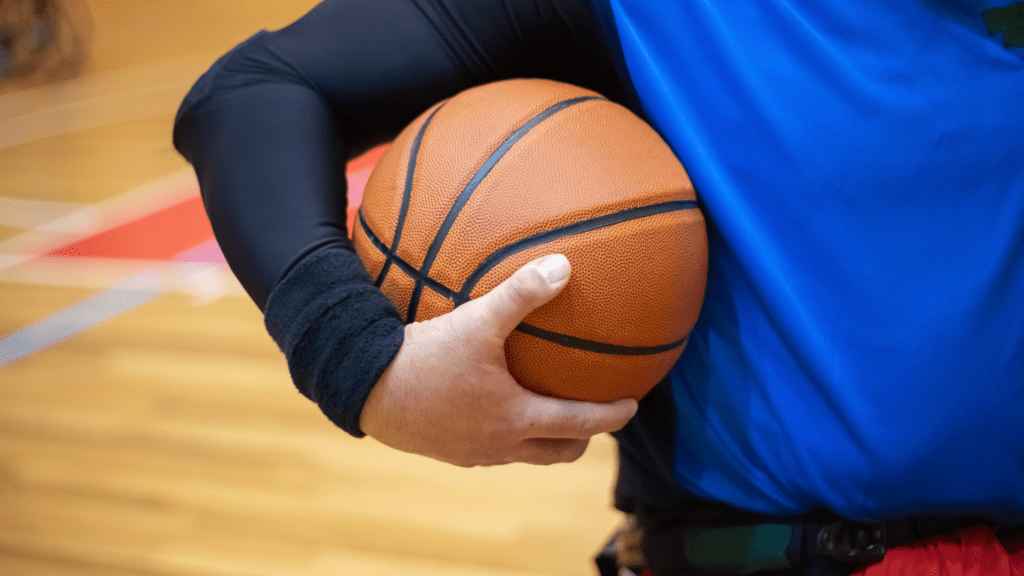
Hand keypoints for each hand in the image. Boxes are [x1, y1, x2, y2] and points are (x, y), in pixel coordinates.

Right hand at [359, 254, 638, 466]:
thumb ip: (521, 293)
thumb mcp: (476, 321)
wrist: (366, 390)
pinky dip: (507, 434)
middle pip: (557, 453)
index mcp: (516, 418)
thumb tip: (564, 265)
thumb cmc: (425, 359)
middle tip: (593, 415)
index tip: (631, 405)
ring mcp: (473, 453)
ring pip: (523, 455)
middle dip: (582, 437)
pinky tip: (492, 406)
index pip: (580, 424)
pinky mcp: (447, 451)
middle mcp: (500, 444)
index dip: (611, 417)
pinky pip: (490, 449)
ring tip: (548, 412)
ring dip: (543, 438)